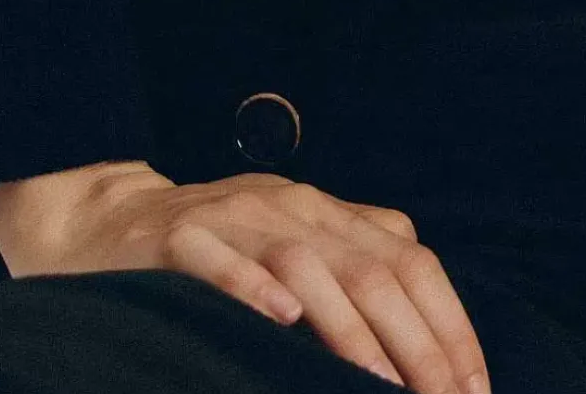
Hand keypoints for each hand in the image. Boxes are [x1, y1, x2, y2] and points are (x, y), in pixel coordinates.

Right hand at [0, 160, 490, 392]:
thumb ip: (356, 271)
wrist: (109, 219)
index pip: (412, 262)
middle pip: (373, 269)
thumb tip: (429, 337)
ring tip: (382, 382)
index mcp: (331, 214)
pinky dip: (253, 287)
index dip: (449, 323)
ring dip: (350, 327)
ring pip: (306, 266)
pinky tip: (281, 320)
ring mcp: (237, 217)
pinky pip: (218, 260)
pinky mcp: (177, 237)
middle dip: (417, 341)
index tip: (476, 386)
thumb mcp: (297, 249)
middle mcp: (295, 209)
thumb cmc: (218, 249)